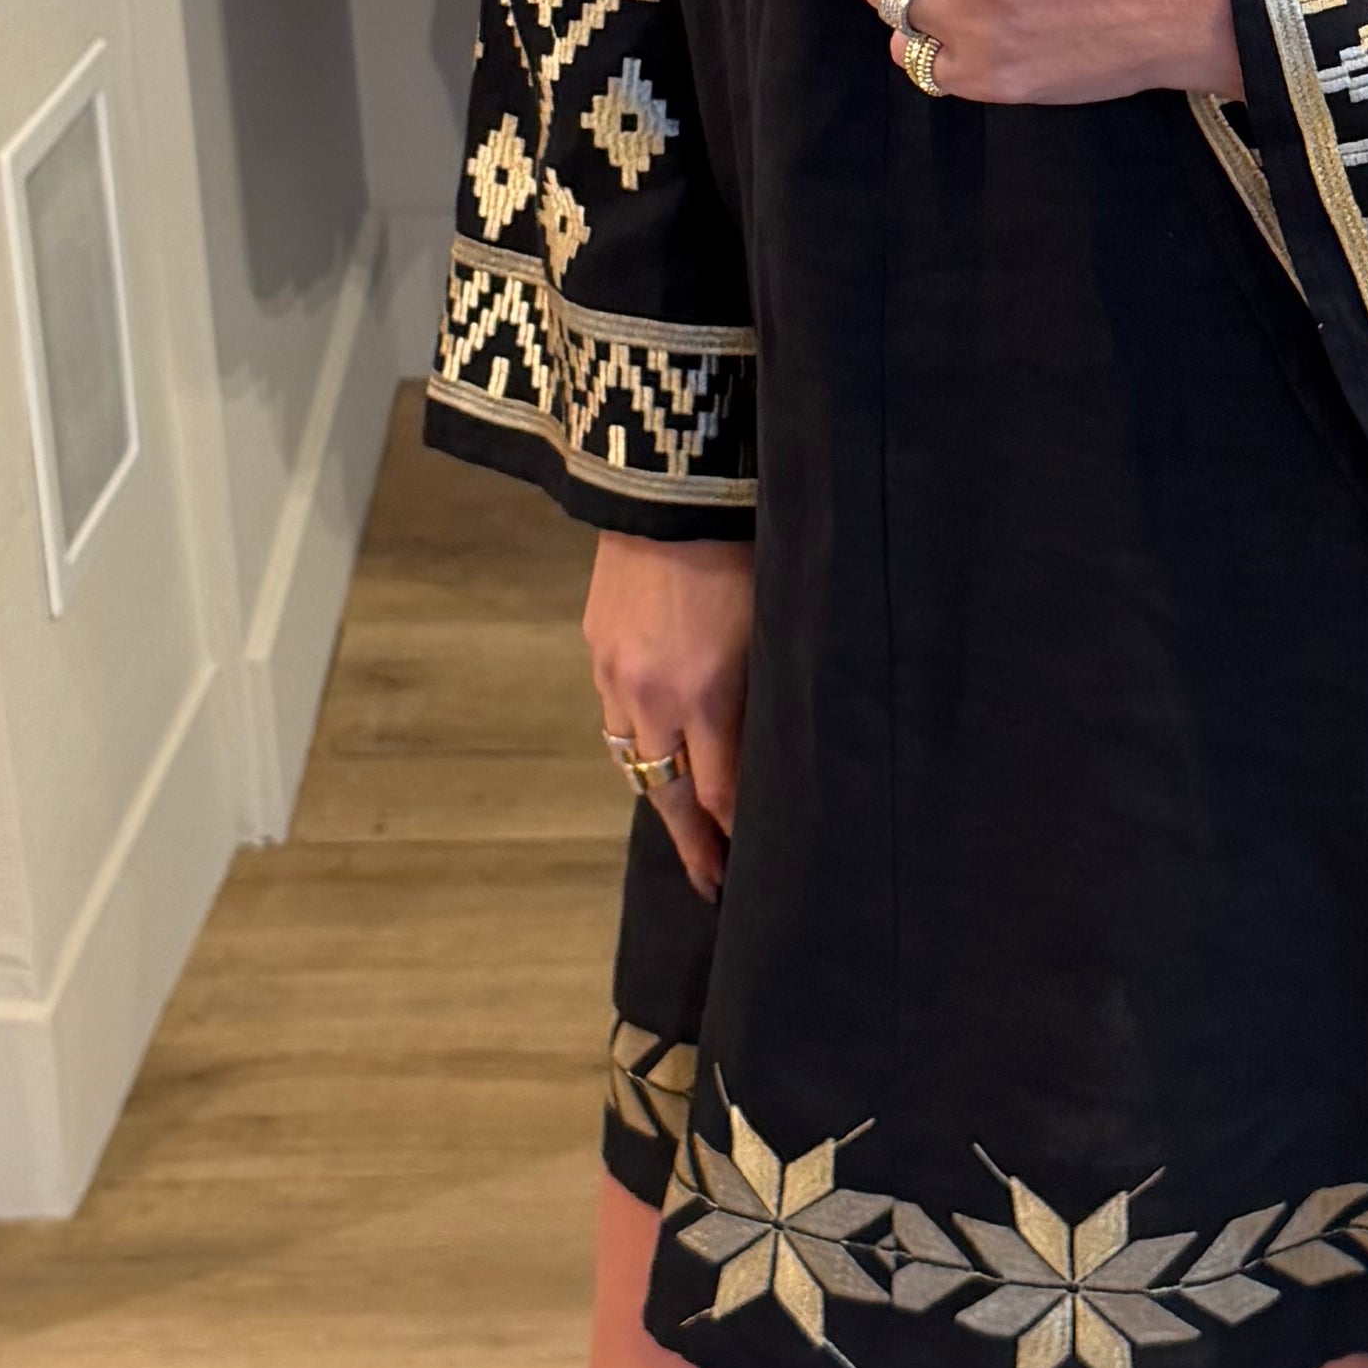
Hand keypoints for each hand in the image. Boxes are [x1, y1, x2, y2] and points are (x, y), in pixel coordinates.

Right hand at [585, 528, 750, 903]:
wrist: (669, 485)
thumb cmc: (742, 547)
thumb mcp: (770, 628)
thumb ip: (765, 697)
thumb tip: (770, 751)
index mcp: (705, 696)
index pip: (720, 793)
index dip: (734, 833)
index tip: (749, 865)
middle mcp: (652, 697)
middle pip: (668, 793)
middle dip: (692, 842)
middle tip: (710, 882)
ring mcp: (616, 673)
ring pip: (634, 758)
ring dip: (660, 791)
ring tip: (683, 822)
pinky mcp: (596, 645)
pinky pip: (614, 715)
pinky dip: (637, 742)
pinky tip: (655, 749)